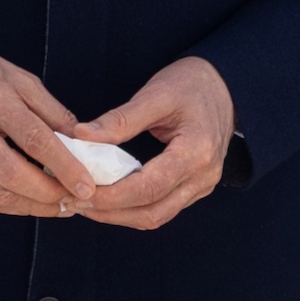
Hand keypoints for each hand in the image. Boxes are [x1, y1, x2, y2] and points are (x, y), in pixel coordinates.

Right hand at [0, 43, 94, 217]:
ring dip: (33, 207)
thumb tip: (84, 148)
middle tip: (76, 200)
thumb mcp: (23, 81)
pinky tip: (32, 202)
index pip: (34, 140)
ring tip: (60, 205)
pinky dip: (12, 206)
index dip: (65, 167)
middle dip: (49, 194)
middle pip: (11, 175)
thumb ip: (54, 115)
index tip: (88, 187)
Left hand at [69, 59, 234, 232]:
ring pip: (156, 217)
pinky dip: (132, 208)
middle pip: (152, 212)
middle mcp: (203, 177)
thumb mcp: (157, 93)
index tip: (80, 191)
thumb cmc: (192, 84)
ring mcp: (201, 186)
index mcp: (197, 152)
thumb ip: (121, 118)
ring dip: (119, 215)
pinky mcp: (193, 188)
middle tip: (74, 201)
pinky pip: (161, 208)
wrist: (226, 87)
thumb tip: (81, 136)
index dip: (113, 196)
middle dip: (110, 212)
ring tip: (84, 202)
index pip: (150, 187)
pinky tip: (107, 198)